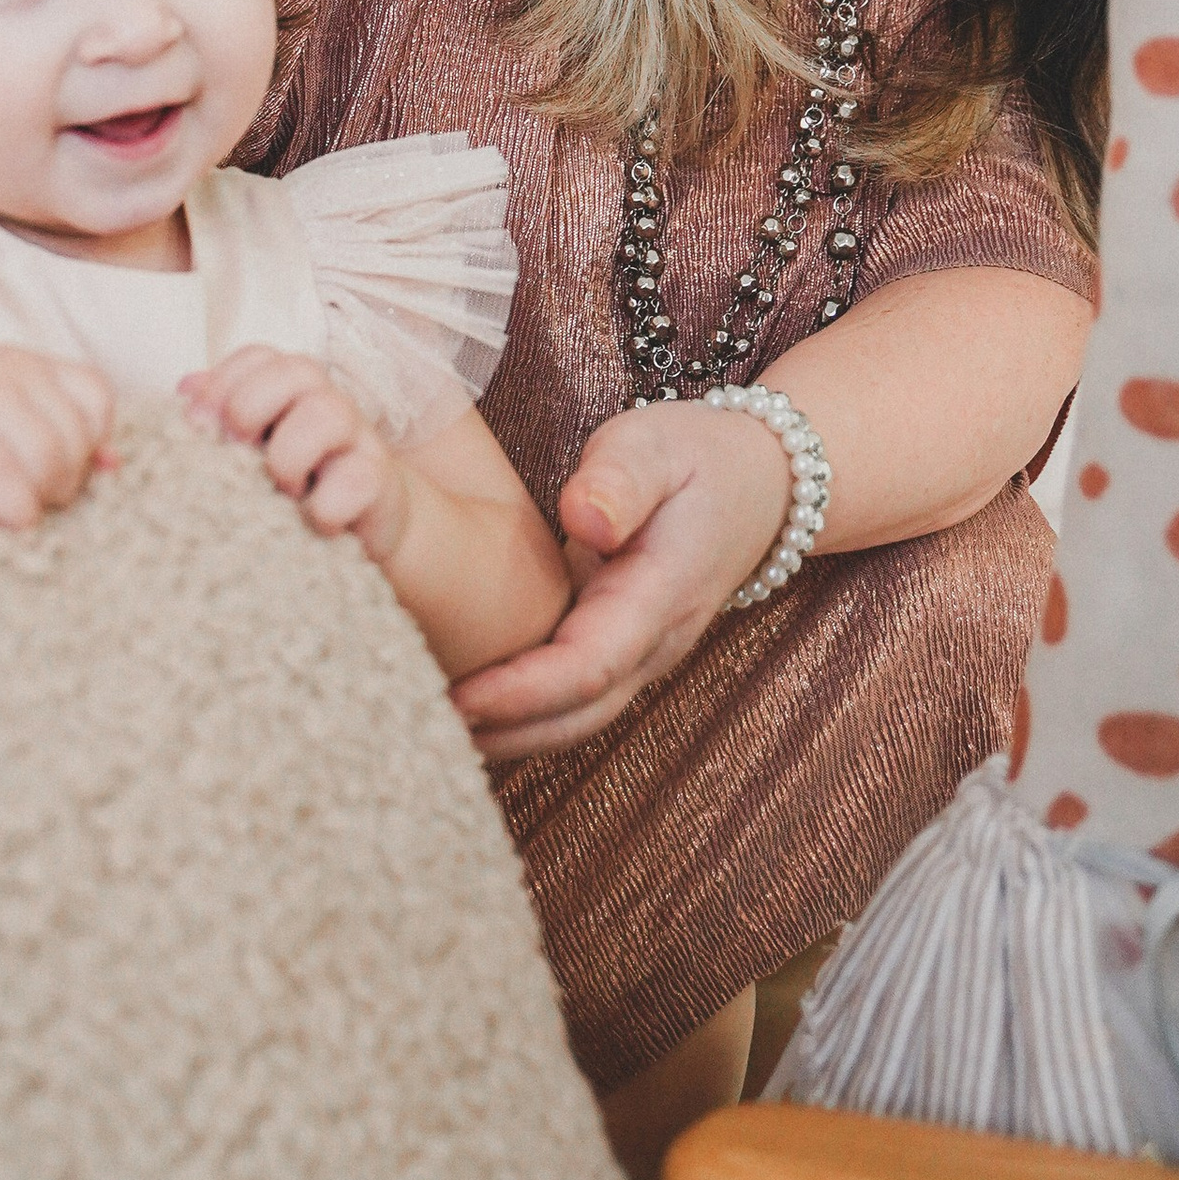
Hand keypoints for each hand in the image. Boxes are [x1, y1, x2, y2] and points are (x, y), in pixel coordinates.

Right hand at [0, 348, 114, 529]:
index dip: (85, 444)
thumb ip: (54, 444)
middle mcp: (0, 367)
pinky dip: (12, 510)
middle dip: (58, 483)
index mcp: (19, 364)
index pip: (96, 396)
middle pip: (75, 437)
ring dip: (35, 500)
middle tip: (17, 499)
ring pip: (48, 458)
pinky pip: (9, 480)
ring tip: (0, 507)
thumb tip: (115, 466)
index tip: (48, 473)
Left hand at [180, 346, 407, 566]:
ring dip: (289, 455)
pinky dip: (328, 503)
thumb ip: (220, 418)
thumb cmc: (296, 484)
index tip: (199, 426)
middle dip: (250, 407)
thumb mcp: (252, 451)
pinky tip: (313, 522)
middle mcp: (327, 403)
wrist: (362, 532)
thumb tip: (185, 390)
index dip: (221, 383)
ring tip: (280, 492)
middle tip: (236, 453)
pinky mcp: (381, 484)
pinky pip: (359, 478)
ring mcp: (359, 440)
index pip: (258, 357)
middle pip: (298, 369)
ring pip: (328, 413)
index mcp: (291, 389)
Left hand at [447, 403, 793, 760]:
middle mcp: (654, 643)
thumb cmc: (697, 456)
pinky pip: (573, 699)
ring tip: (424, 721)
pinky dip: (523, 714)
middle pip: (578, 716)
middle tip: (416, 722)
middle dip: (504, 732)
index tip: (461, 696)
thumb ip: (621, 479)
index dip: (524, 691)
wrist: (762, 484)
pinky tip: (464, 705)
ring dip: (509, 734)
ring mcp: (641, 655)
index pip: (589, 666)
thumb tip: (584, 520)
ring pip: (576, 719)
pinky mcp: (622, 650)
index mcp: (660, 595)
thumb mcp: (657, 445)